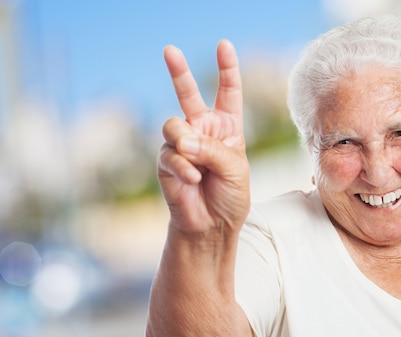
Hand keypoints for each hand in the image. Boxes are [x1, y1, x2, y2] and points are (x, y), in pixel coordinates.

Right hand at [158, 40, 249, 234]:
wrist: (212, 226)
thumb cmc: (230, 197)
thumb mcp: (234, 169)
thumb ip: (212, 150)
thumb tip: (182, 140)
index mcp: (226, 128)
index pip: (228, 93)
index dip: (227, 70)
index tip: (224, 46)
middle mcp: (202, 130)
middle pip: (189, 94)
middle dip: (179, 72)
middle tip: (169, 50)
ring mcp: (182, 144)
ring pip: (173, 125)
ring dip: (186, 144)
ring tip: (197, 166)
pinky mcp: (166, 160)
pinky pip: (169, 153)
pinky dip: (183, 167)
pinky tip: (193, 180)